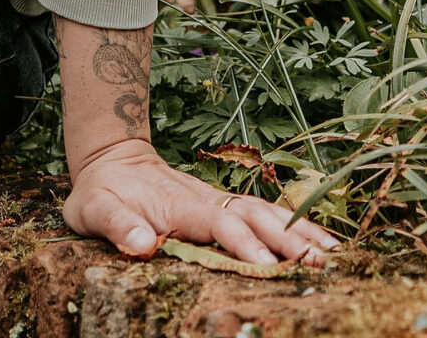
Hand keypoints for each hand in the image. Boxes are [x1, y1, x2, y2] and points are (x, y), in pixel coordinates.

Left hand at [62, 138, 339, 266]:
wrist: (111, 159)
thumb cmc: (102, 192)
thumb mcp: (94, 209)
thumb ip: (118, 225)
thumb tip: (142, 243)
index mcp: (179, 205)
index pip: (218, 223)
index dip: (243, 243)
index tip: (266, 266)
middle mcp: (206, 200)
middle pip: (253, 216)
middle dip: (287, 239)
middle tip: (318, 264)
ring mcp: (218, 201)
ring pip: (266, 212)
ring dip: (299, 231)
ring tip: (333, 254)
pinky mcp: (225, 207)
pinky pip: (264, 215)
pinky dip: (295, 226)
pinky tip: (320, 242)